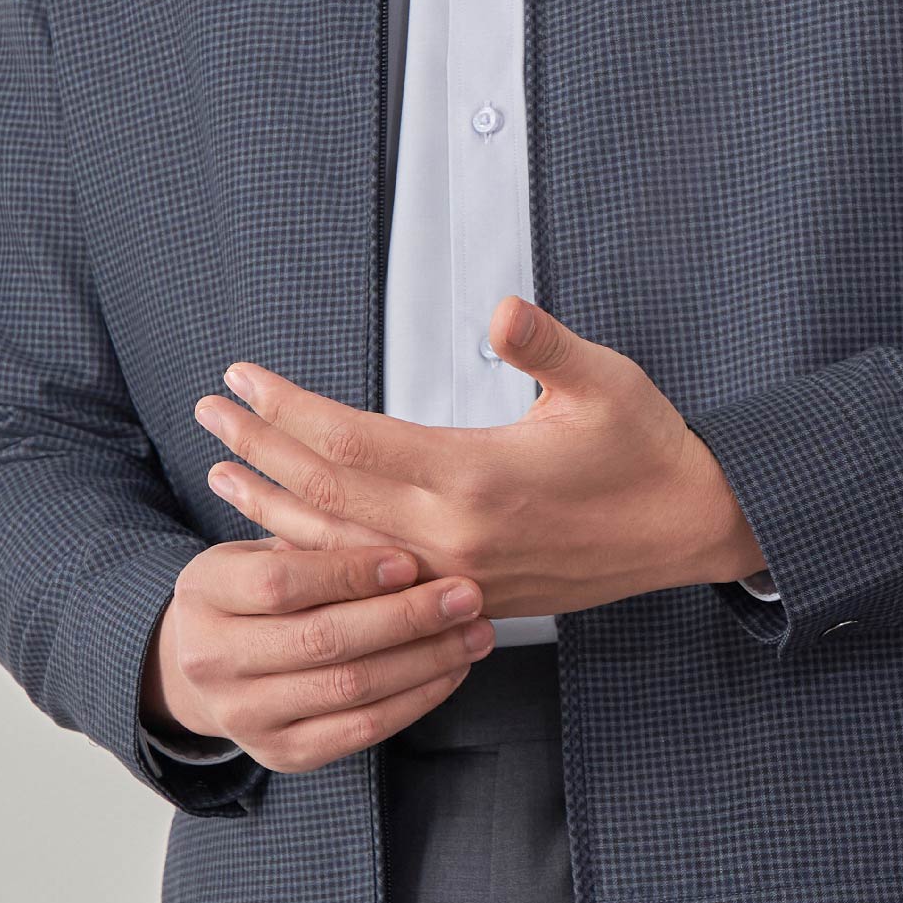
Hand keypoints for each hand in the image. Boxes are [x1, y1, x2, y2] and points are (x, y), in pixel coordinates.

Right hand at [141, 537, 497, 774]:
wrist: (208, 664)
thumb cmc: (254, 588)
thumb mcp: (265, 548)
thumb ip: (318, 538)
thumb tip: (401, 531)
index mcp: (205, 592)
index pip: (280, 584)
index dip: (350, 572)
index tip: (410, 560)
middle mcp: (211, 660)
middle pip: (321, 641)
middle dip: (405, 618)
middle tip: (466, 596)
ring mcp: (243, 716)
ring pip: (348, 689)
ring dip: (424, 661)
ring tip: (475, 633)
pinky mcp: (281, 755)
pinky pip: (359, 731)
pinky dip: (414, 701)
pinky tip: (451, 671)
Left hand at [191, 296, 767, 625]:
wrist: (692, 530)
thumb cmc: (649, 447)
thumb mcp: (605, 381)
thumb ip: (544, 346)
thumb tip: (502, 308)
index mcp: (476, 478)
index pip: (350, 442)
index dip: (287, 408)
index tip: (243, 375)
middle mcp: (453, 537)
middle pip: (326, 493)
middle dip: (260, 448)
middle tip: (211, 410)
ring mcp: (454, 574)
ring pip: (338, 545)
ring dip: (272, 505)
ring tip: (223, 469)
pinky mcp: (465, 595)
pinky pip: (369, 576)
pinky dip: (317, 551)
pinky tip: (288, 533)